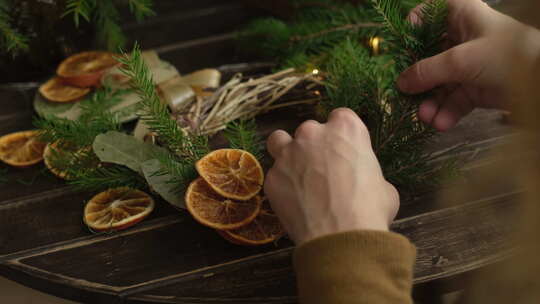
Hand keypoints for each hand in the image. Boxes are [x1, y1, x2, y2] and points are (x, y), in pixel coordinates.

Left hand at [264, 108, 398, 244]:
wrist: (340, 238)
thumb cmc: (369, 211)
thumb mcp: (383, 186)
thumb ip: (366, 173)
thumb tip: (362, 183)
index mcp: (346, 129)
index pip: (340, 116)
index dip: (341, 135)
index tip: (343, 149)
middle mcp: (313, 134)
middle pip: (309, 130)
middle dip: (314, 146)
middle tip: (321, 169)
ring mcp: (289, 154)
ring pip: (279, 140)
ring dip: (286, 152)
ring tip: (295, 172)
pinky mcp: (272, 177)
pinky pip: (274, 175)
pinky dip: (281, 185)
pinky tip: (293, 202)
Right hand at [398, 0, 539, 130]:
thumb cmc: (505, 56)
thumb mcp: (460, 60)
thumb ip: (427, 71)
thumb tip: (400, 83)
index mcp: (461, 16)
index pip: (428, 14)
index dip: (411, 29)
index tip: (398, 50)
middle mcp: (462, 38)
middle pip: (428, 55)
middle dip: (416, 78)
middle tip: (403, 93)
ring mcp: (469, 65)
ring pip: (440, 82)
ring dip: (430, 101)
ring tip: (425, 117)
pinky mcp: (476, 88)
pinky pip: (454, 100)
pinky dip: (446, 112)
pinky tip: (440, 124)